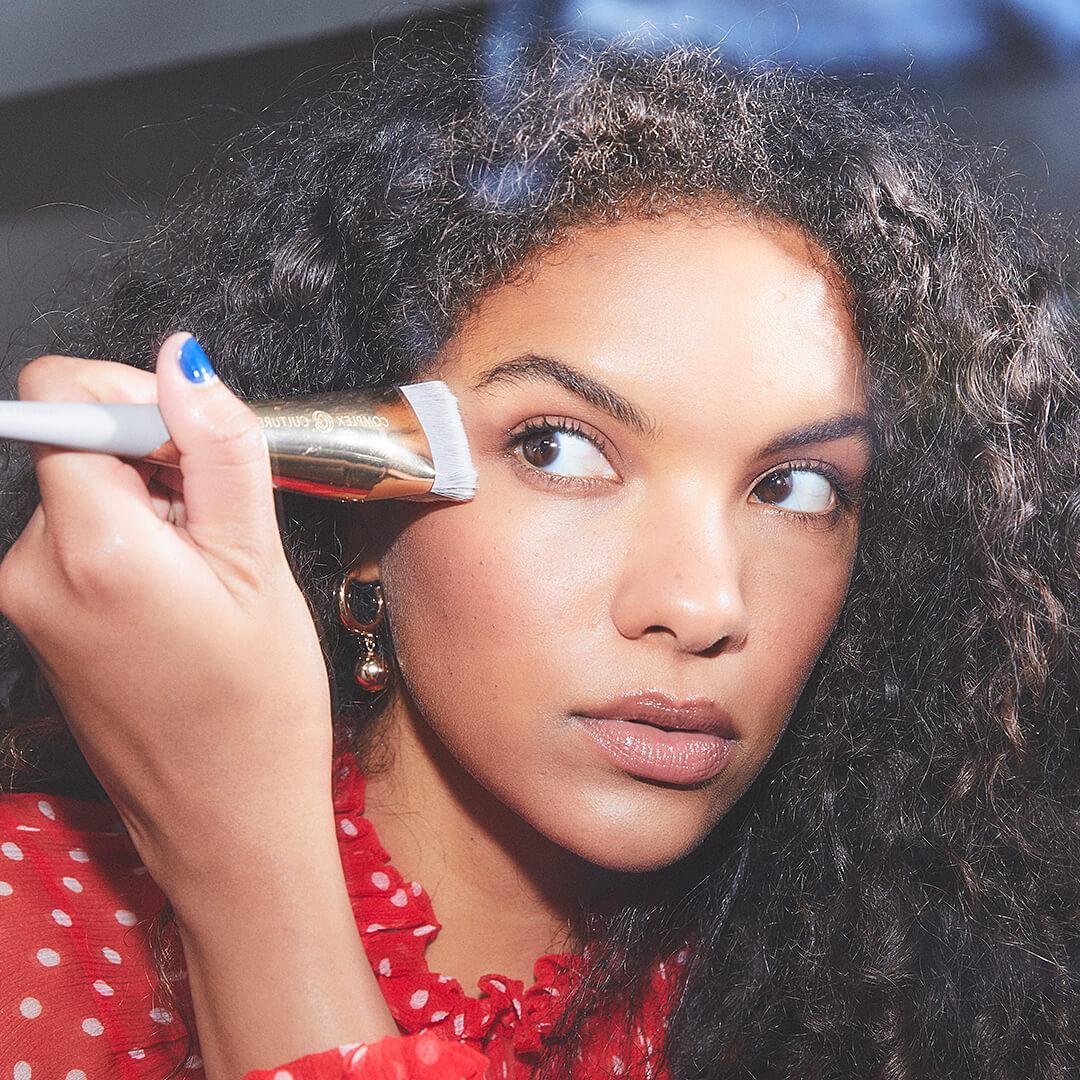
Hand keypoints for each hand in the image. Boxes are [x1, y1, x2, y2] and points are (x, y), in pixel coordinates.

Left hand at [0, 332, 337, 902]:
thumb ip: (220, 451)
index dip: (136, 401)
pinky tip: (183, 605)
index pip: (61, 399)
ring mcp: (26, 602)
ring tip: (210, 581)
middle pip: (77, 447)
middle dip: (155, 463)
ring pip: (84, 495)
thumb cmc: (259, 709)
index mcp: (91, 546)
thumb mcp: (260, 566)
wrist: (228, 826)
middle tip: (222, 533)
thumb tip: (182, 359)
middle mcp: (30, 569)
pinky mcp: (38, 626)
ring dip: (151, 509)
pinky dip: (132, 547)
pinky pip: (78, 545)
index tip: (196, 449)